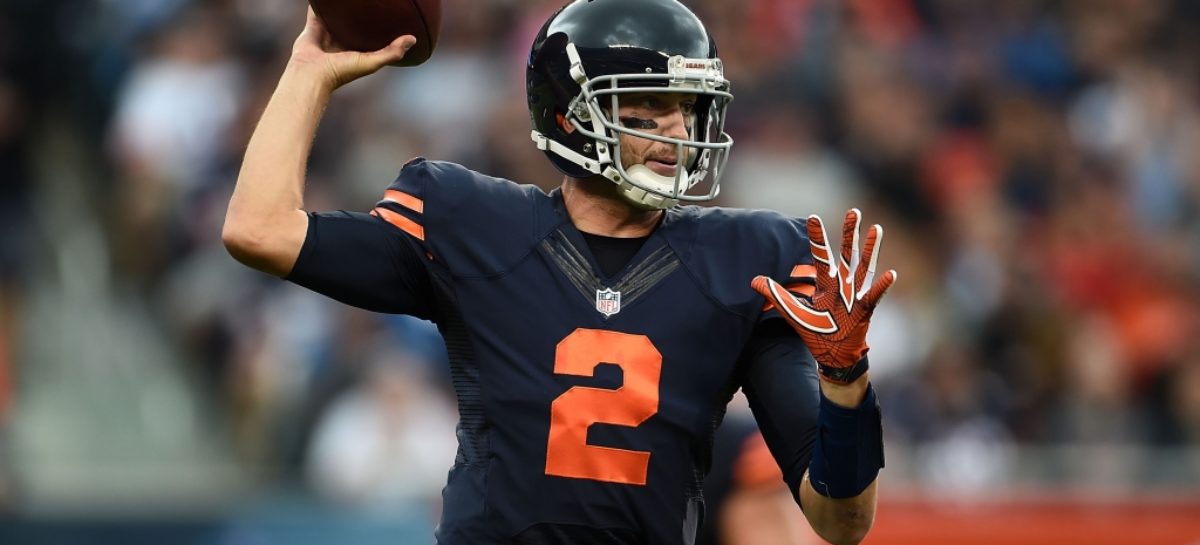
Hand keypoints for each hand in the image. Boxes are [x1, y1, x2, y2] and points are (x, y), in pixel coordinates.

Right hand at [289, 7, 417, 89]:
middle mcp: (342, 42)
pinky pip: (317, 11)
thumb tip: (413, 39)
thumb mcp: (371, 62)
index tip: (390, 16)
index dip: (380, 27)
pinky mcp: (312, 27)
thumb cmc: (341, 72)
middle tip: (370, 2)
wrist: (311, 74)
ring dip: (341, 9)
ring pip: (336, 17)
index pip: (371, 35)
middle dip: (360, 15)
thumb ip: (391, 52)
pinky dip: (321, 3)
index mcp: (357, 51)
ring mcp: (327, 34)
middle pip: (354, 24)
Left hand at [752, 209, 896, 383]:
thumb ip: (775, 295)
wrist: (834, 354)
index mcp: (826, 283)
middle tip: (853, 211)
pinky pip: (874, 296)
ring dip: (870, 249)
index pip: (820, 255)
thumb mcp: (793, 312)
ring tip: (876, 229)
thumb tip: (754, 280)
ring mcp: (856, 295)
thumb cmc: (816, 331)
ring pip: (863, 267)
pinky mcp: (865, 310)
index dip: (817, 238)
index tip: (812, 217)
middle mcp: (842, 284)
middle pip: (846, 254)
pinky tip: (890, 273)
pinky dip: (882, 286)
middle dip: (849, 233)